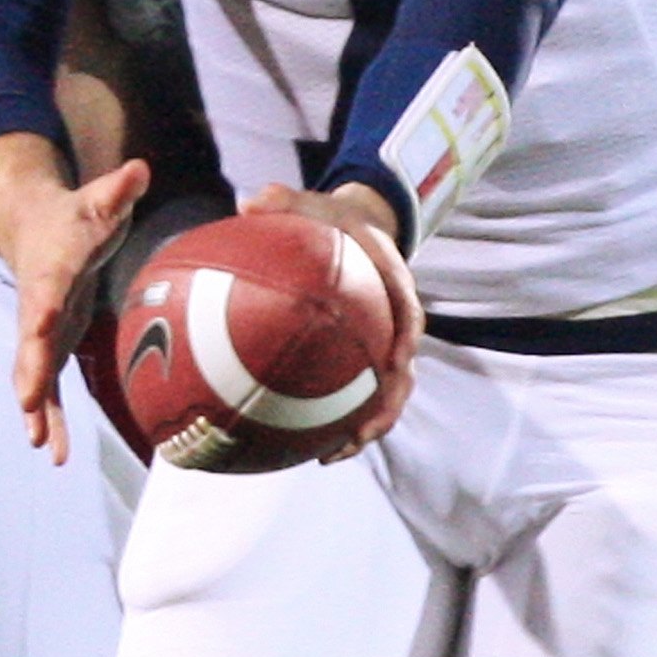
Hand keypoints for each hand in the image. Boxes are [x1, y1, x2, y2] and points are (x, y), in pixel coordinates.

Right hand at [0, 132, 150, 461]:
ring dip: (38, 411)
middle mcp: (38, 306)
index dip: (43, 305)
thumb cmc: (77, 217)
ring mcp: (40, 332)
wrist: (40, 232)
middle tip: (27, 403)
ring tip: (43, 446)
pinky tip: (56, 453)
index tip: (40, 322)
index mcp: (52, 270)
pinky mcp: (50, 348)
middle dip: (30, 372)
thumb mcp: (99, 200)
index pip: (47, 288)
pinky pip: (49, 389)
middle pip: (31, 342)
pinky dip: (51, 419)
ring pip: (35, 375)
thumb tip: (139, 169)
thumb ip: (118, 188)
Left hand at [244, 179, 420, 452]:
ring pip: (385, 395)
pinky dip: (340, 421)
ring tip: (334, 454)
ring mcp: (383, 345)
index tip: (398, 359)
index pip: (408, 310)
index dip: (406, 336)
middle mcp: (394, 321)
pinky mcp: (366, 361)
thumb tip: (249, 201)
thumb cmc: (334, 221)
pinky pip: (359, 395)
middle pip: (403, 371)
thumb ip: (284, 201)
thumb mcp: (313, 203)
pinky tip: (308, 446)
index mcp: (391, 282)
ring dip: (366, 427)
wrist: (358, 231)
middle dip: (387, 405)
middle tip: (363, 432)